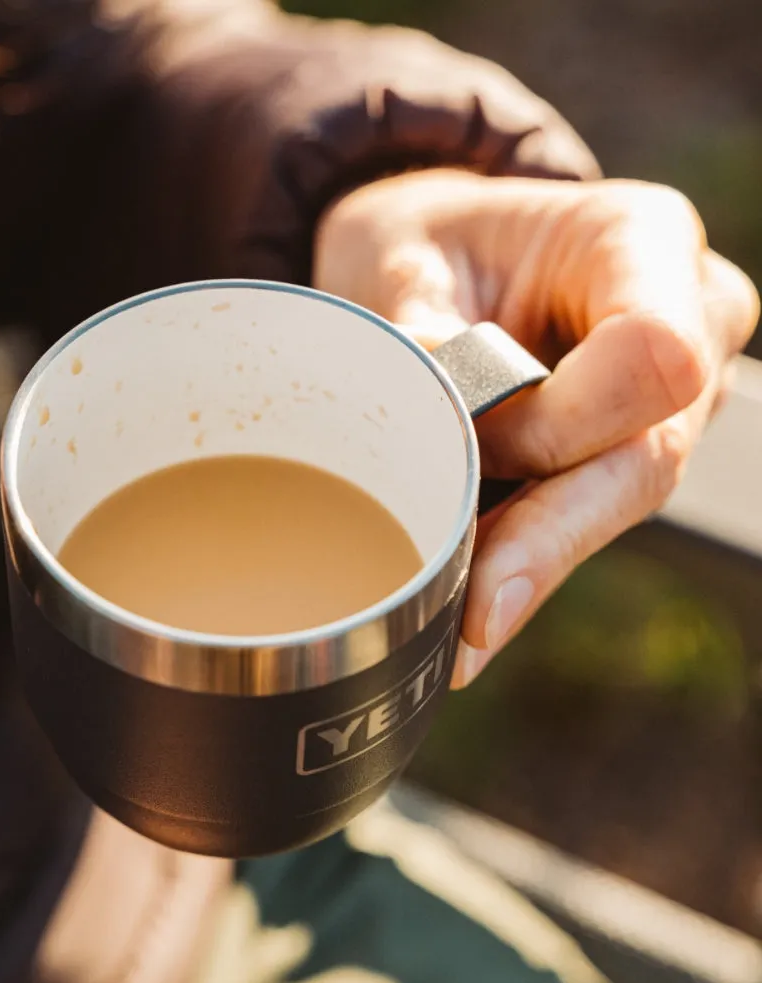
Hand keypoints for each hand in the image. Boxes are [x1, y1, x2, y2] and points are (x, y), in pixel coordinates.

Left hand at [314, 169, 757, 686]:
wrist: (443, 256)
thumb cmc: (428, 243)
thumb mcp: (402, 257)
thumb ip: (422, 336)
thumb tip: (432, 435)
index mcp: (638, 242)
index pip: (652, 355)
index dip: (562, 421)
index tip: (470, 445)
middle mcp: (684, 321)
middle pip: (646, 457)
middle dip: (549, 540)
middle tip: (470, 625)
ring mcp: (666, 397)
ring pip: (619, 501)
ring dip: (533, 565)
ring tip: (458, 637)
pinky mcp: (626, 446)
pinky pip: (585, 512)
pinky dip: (524, 559)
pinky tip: (469, 614)